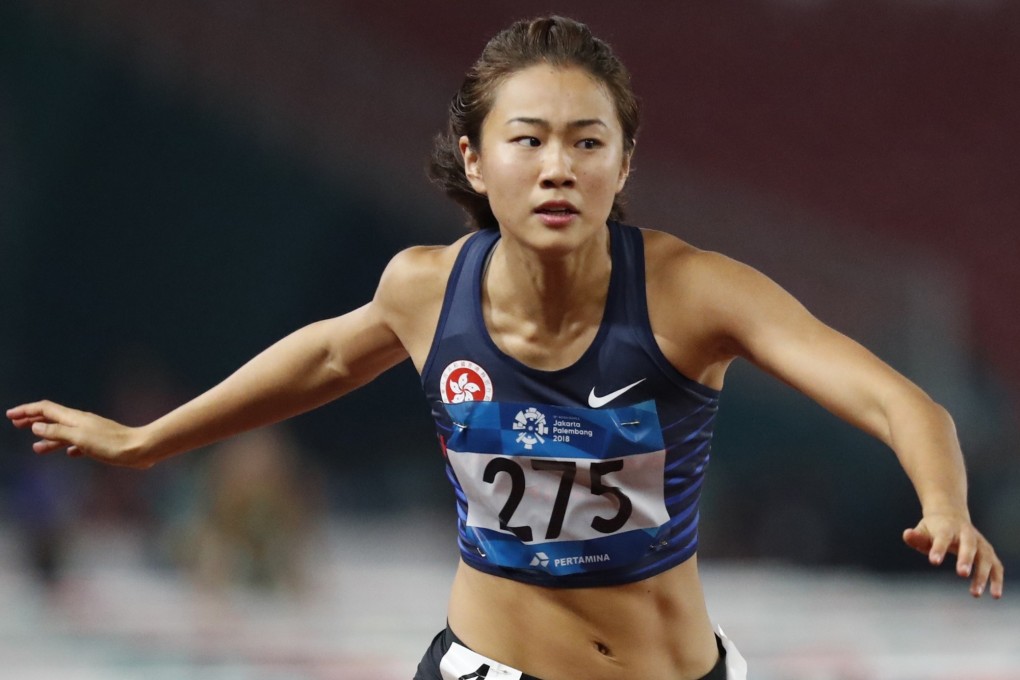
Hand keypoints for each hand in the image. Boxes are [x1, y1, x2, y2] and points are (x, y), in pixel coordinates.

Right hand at [6, 400, 151, 468]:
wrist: (140, 449)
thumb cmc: (111, 444)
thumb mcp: (80, 438)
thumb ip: (57, 431)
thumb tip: (36, 425)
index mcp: (75, 418)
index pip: (46, 409)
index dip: (27, 410)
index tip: (10, 415)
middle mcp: (81, 422)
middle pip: (53, 418)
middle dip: (33, 420)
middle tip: (16, 424)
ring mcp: (91, 432)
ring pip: (64, 432)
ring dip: (48, 437)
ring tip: (35, 448)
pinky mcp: (100, 443)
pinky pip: (78, 443)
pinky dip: (67, 446)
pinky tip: (67, 453)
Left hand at [903, 514, 1003, 597]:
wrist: (951, 515)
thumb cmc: (934, 528)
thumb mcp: (922, 530)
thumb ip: (916, 537)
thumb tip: (907, 534)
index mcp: (947, 528)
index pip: (943, 537)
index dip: (939, 548)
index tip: (934, 561)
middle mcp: (967, 534)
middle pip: (968, 545)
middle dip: (966, 559)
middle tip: (961, 574)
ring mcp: (980, 543)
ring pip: (985, 557)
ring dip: (982, 575)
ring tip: (975, 593)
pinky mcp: (988, 552)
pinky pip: (996, 566)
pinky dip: (997, 579)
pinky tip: (994, 594)